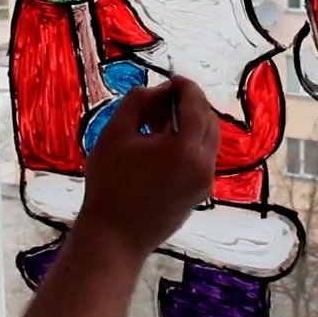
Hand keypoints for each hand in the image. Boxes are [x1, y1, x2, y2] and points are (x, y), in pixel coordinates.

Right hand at [73, 76, 219, 259]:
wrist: (113, 238)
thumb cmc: (109, 184)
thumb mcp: (115, 134)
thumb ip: (138, 102)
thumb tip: (158, 91)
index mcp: (186, 149)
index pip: (196, 105)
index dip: (185, 86)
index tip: (172, 78)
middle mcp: (203, 165)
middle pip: (208, 121)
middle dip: (190, 104)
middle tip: (164, 97)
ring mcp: (204, 183)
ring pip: (207, 141)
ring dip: (190, 124)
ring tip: (158, 121)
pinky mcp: (199, 195)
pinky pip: (201, 159)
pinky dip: (188, 144)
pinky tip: (161, 145)